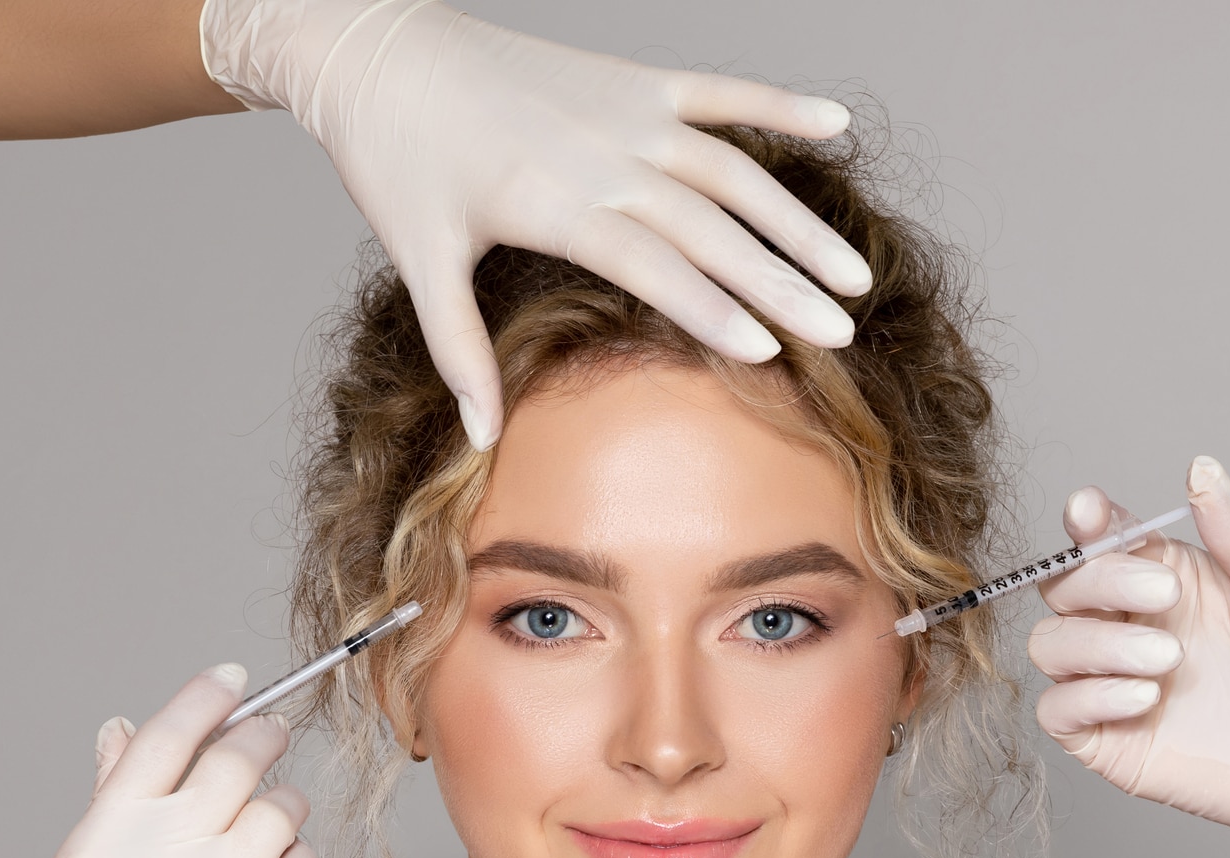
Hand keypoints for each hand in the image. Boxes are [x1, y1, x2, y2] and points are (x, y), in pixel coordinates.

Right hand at [0, 665, 316, 857]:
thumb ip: (108, 806)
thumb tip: (125, 729)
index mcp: (100, 840)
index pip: (167, 737)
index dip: (208, 697)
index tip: (236, 680)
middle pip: (235, 762)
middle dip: (261, 737)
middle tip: (272, 734)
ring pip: (279, 813)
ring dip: (282, 805)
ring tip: (269, 822)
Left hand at [199, 0, 872, 448]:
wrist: (377, 47)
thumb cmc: (393, 157)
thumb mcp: (416, 259)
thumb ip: (458, 350)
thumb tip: (483, 438)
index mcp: (551, 200)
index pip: (652, 262)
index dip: (712, 306)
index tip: (771, 350)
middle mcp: (602, 151)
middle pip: (711, 224)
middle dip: (781, 282)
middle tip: (843, 334)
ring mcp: (625, 108)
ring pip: (733, 166)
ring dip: (797, 220)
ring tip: (852, 273)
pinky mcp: (633, 76)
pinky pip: (721, 88)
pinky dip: (780, 102)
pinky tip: (837, 125)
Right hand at [1028, 456, 1229, 857]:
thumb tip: (1201, 468)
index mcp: (1166, 582)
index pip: (1101, 542)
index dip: (1087, 522)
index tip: (1092, 513)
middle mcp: (1132, 628)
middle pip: (1063, 589)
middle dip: (1098, 581)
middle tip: (1165, 595)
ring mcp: (1117, 687)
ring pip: (1050, 646)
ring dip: (1095, 643)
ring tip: (1167, 659)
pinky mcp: (1113, 744)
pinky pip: (1058, 711)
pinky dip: (1087, 695)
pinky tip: (1144, 697)